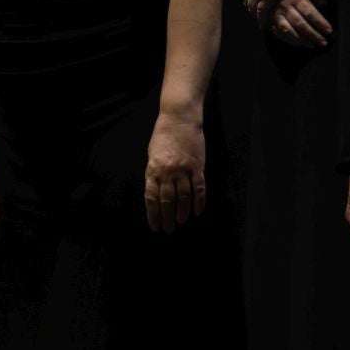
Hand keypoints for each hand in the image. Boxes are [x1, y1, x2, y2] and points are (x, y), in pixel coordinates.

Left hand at [144, 115, 206, 233]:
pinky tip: (197, 211)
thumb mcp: (152, 154)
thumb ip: (154, 173)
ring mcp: (183, 169)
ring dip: (182, 212)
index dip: (153, 214)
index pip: (151, 197)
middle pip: (167, 200)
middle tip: (168, 230)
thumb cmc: (163, 136)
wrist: (179, 119)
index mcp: (153, 169)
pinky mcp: (197, 166)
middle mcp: (167, 171)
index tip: (155, 226)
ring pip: (183, 196)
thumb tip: (156, 194)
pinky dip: (199, 202)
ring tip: (181, 222)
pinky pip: (199, 188)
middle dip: (166, 217)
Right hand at [268, 0, 332, 48]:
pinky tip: (297, 43)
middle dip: (313, 35)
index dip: (320, 23)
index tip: (329, 31)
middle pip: (301, 24)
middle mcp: (285, 7)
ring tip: (312, 45)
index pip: (310, 13)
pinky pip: (278, 32)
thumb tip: (324, 3)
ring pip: (289, 30)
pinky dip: (288, 40)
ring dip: (301, 40)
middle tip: (323, 43)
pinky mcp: (267, 20)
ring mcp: (275, 14)